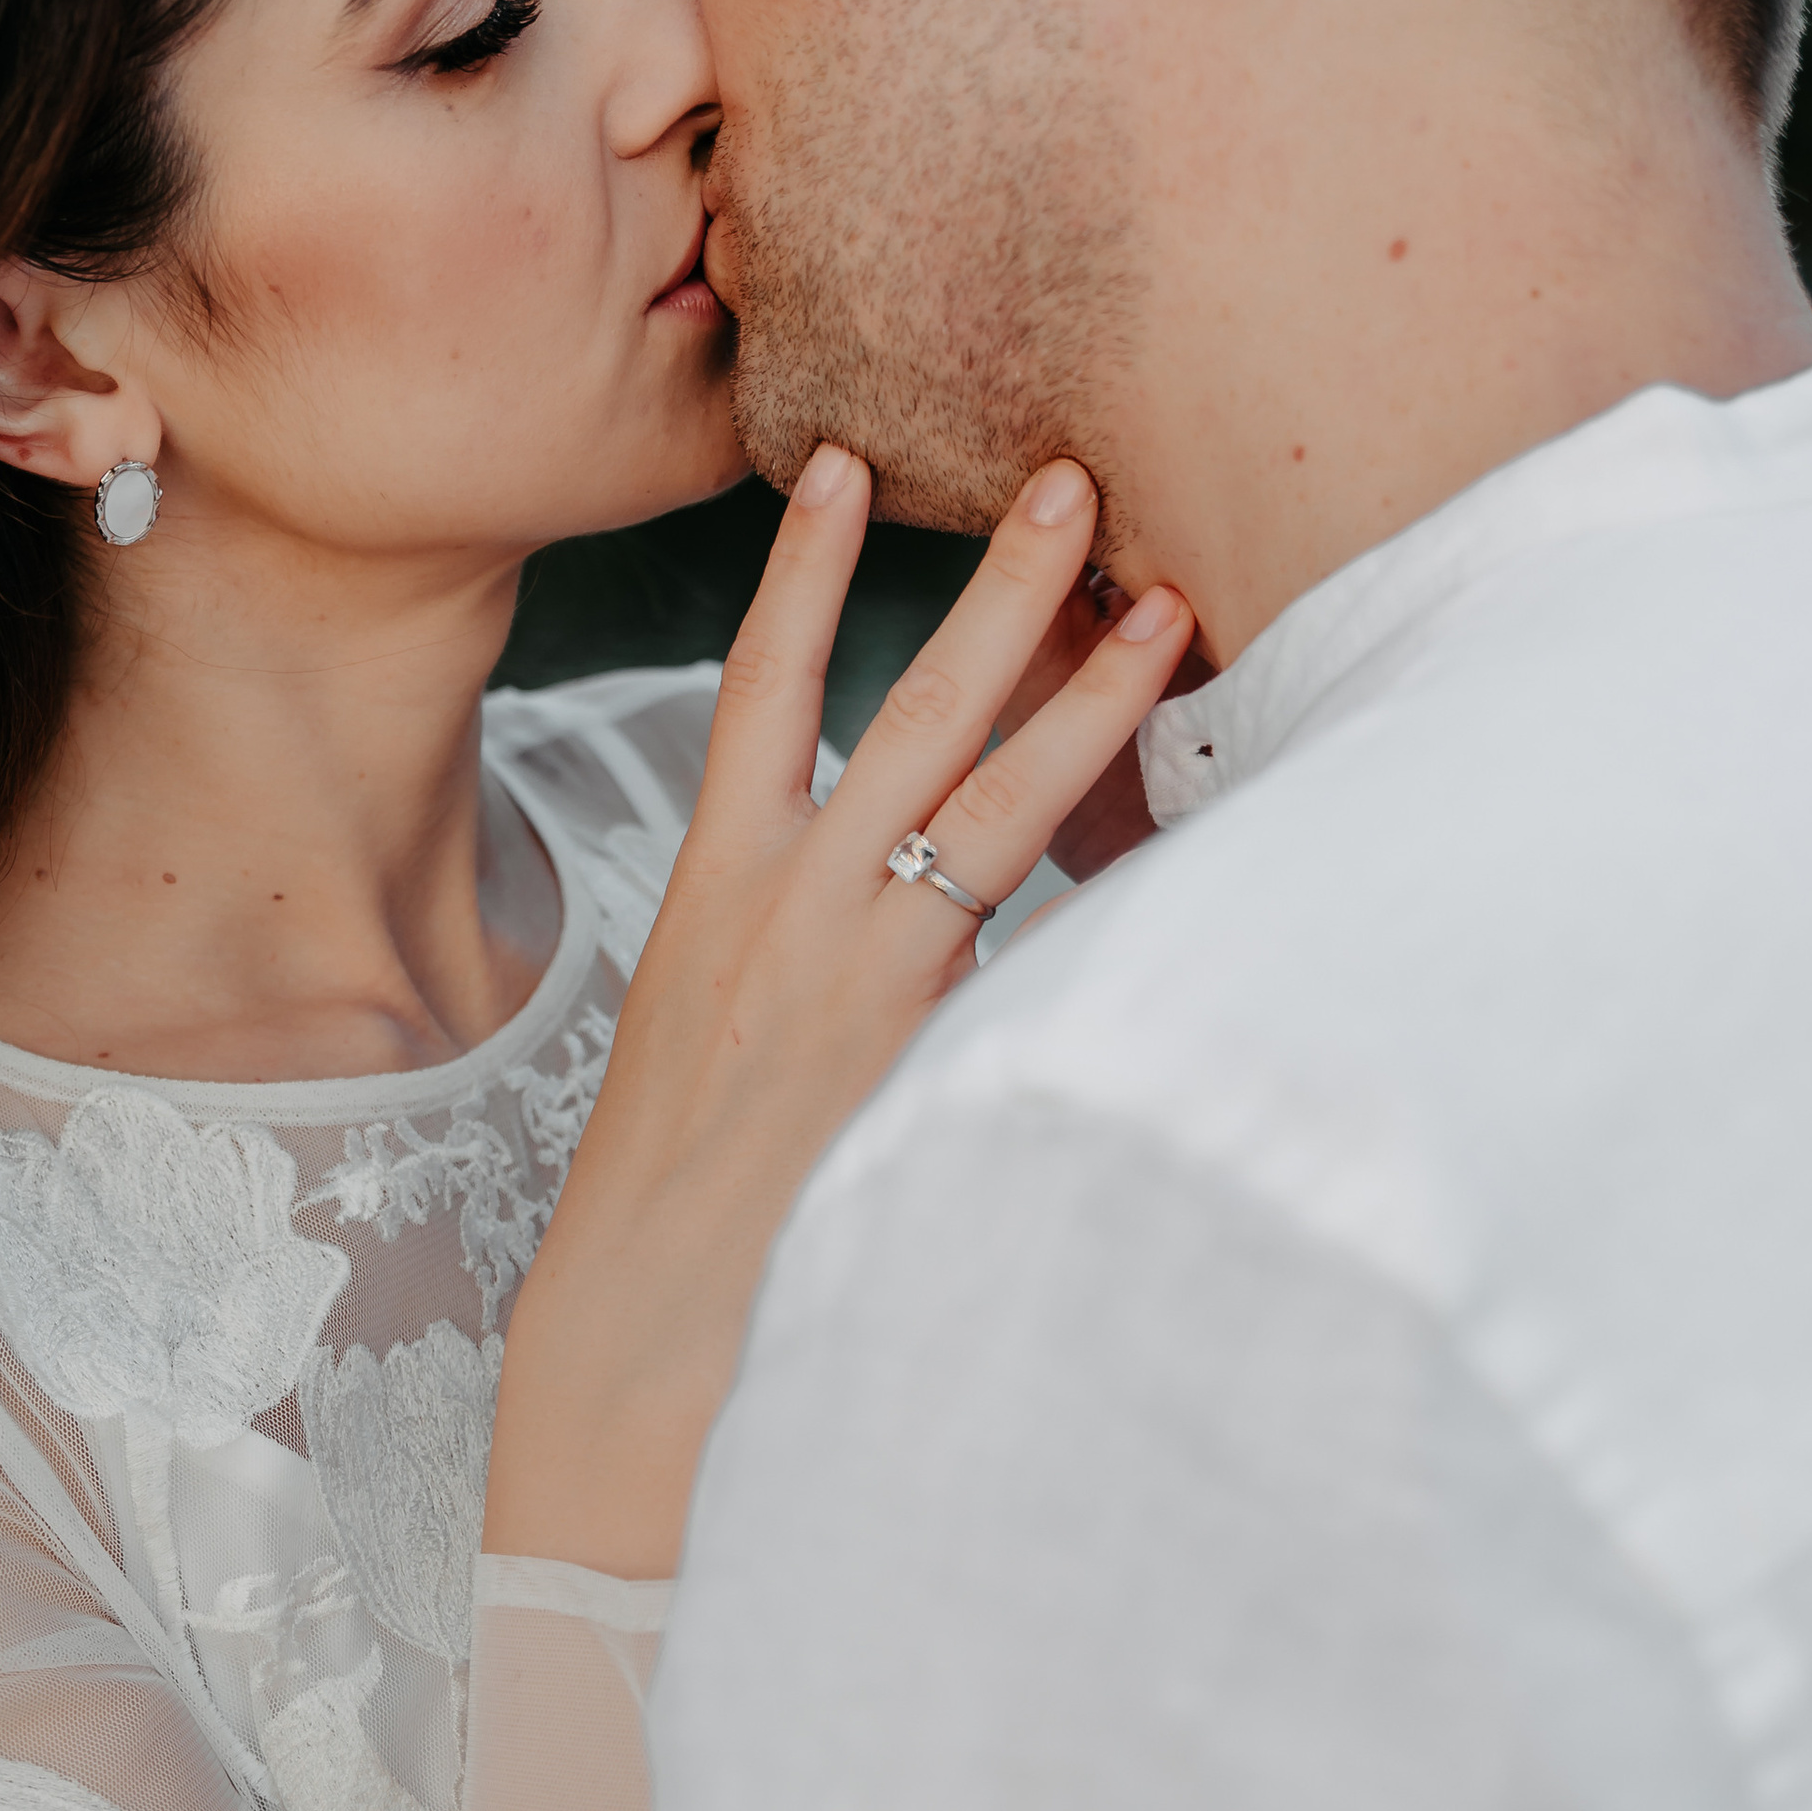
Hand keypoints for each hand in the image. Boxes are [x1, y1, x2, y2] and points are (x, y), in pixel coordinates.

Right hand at [482, 446, 1190, 1576]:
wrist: (625, 1346)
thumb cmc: (667, 1219)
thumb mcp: (714, 1057)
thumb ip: (809, 971)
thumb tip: (913, 933)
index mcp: (712, 894)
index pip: (760, 687)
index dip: (795, 568)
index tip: (834, 464)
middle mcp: (784, 907)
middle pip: (910, 706)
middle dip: (999, 589)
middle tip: (1073, 477)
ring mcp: (855, 970)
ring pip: (993, 794)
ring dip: (1088, 691)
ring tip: (1168, 603)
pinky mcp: (914, 1045)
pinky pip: (1029, 926)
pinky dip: (1105, 871)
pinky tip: (1186, 830)